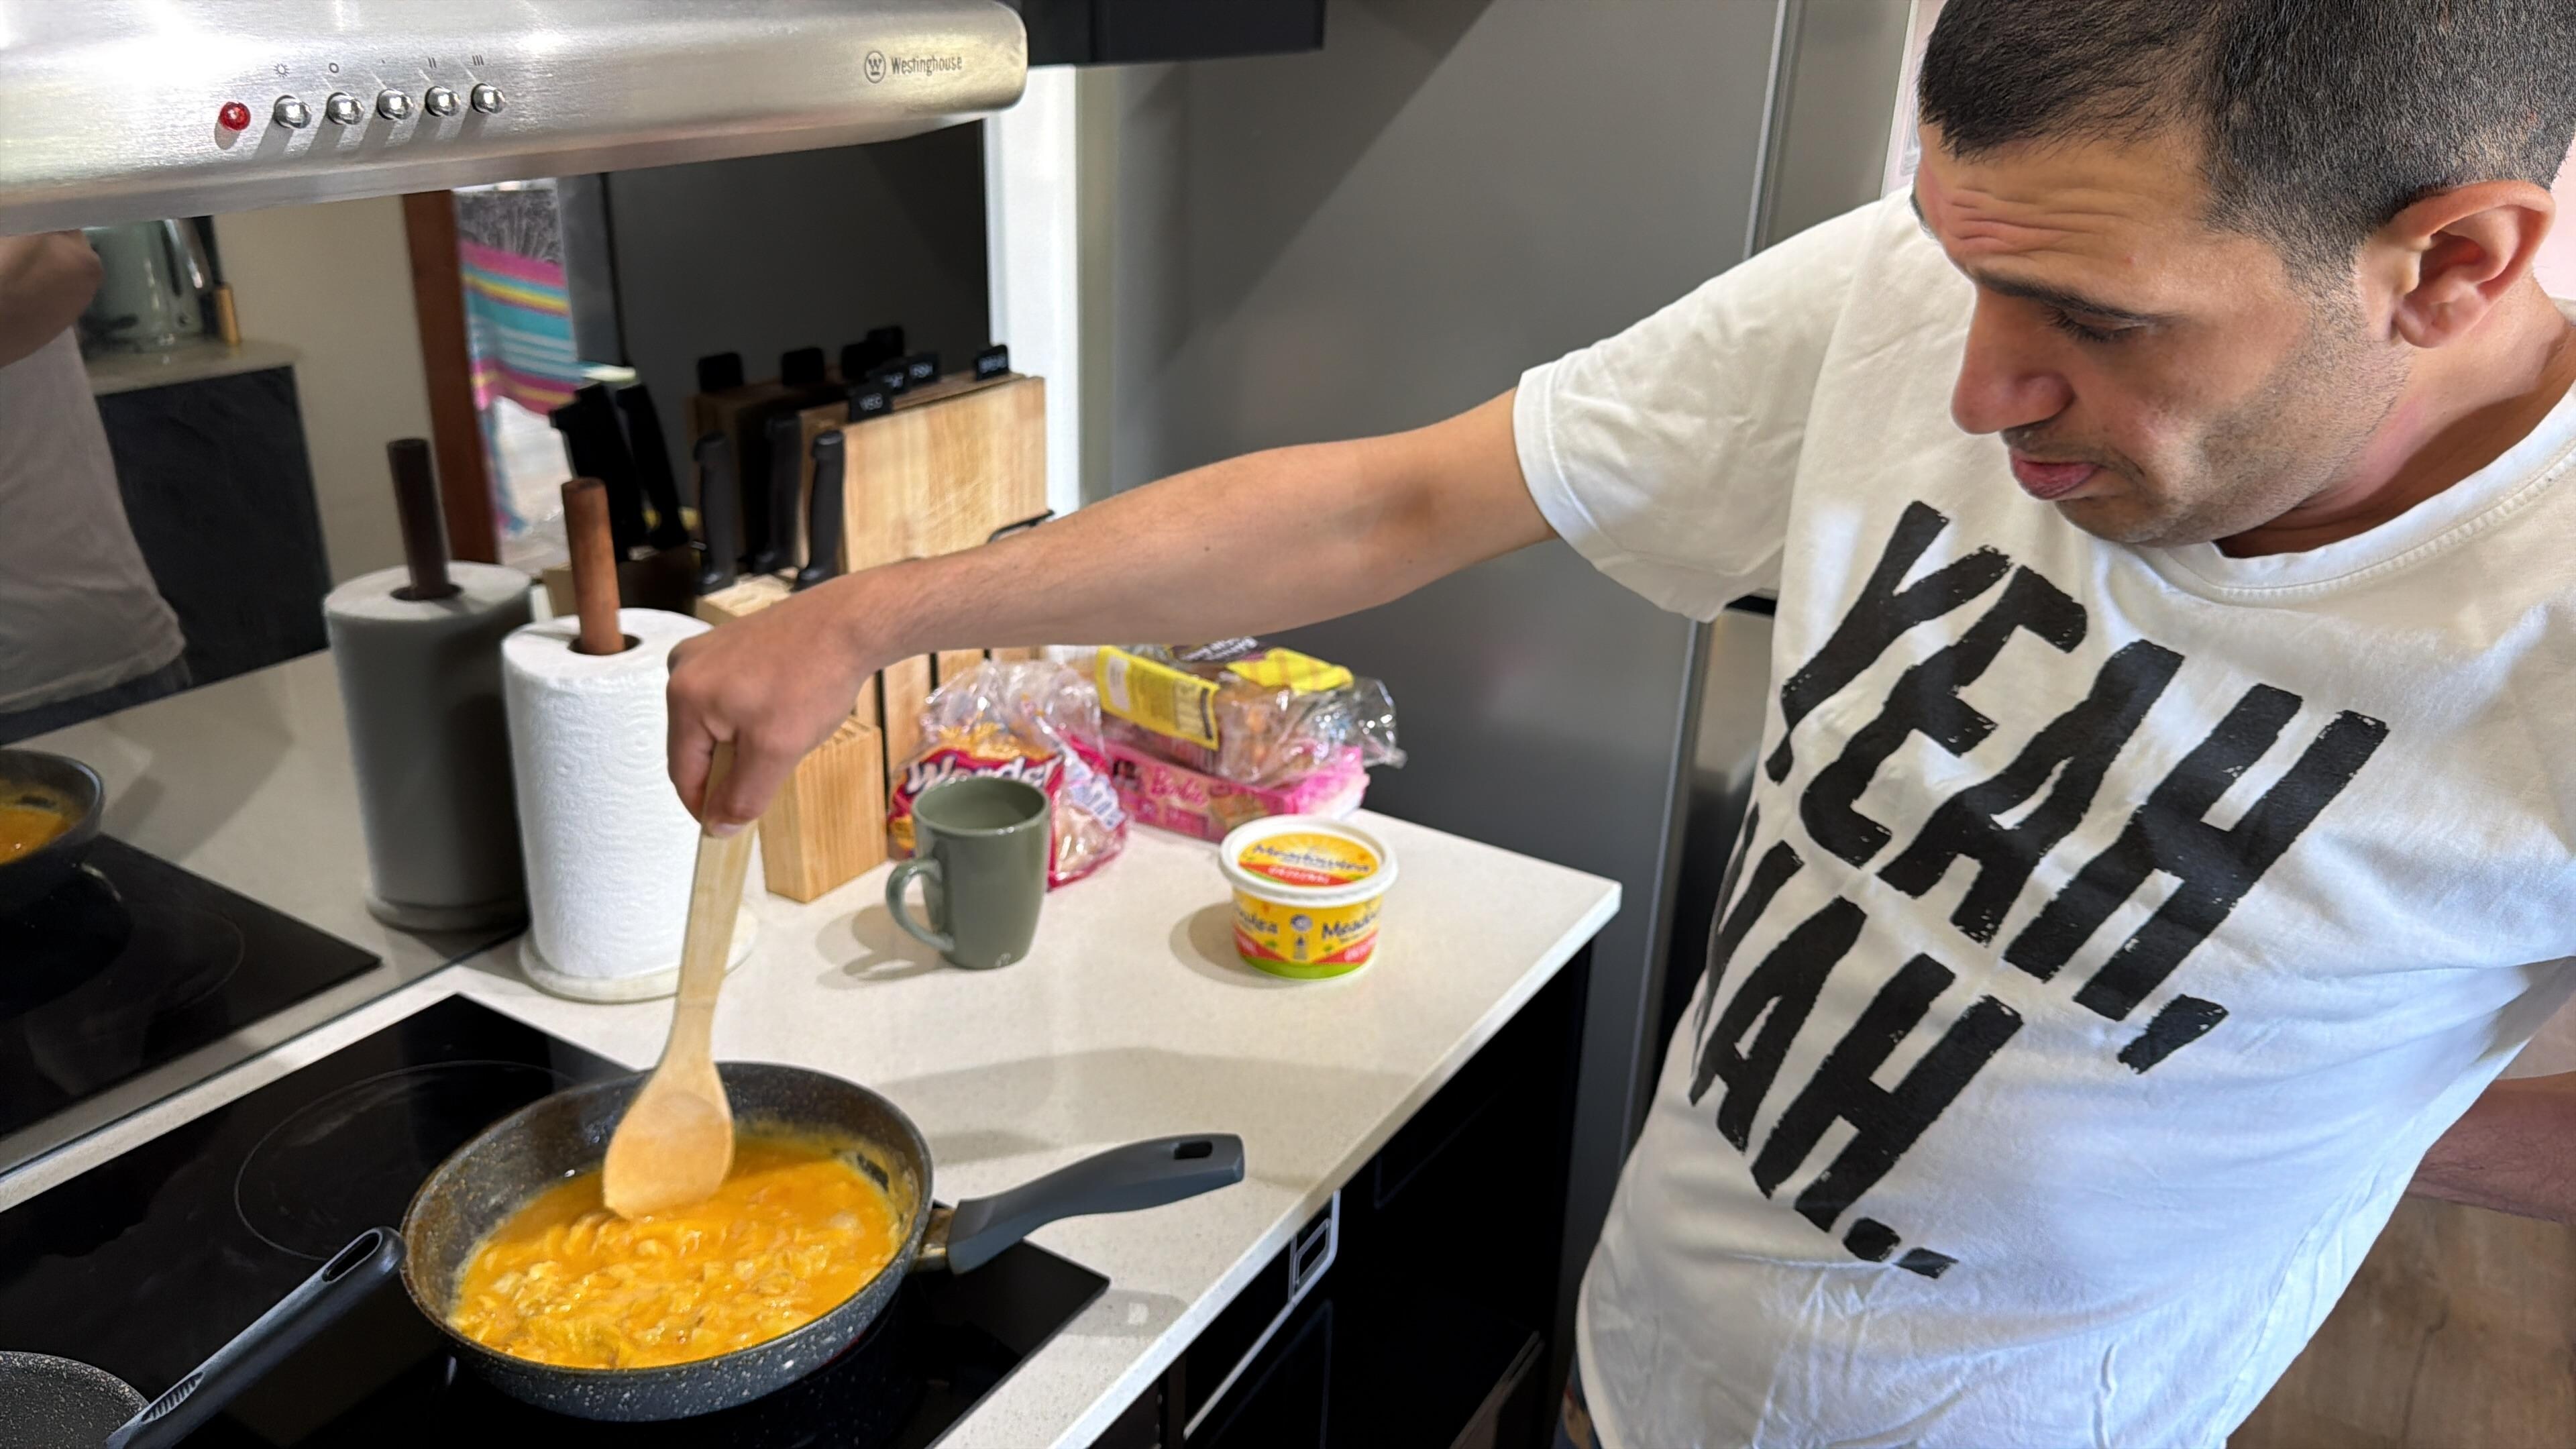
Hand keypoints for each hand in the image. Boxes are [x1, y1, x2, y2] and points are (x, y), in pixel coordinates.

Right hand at [666, 579, 881, 833]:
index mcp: (683, 696)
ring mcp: (706, 652)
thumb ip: (743, 796)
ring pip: (715, 723)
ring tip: (786, 729)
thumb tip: (717, 828)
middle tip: (776, 764)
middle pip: (697, 746)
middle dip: (733, 766)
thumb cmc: (813, 679)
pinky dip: (753, 716)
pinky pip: (730, 698)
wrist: (850, 622)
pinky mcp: (730, 644)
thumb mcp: (776, 752)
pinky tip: (786, 707)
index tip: (734, 823)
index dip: (707, 805)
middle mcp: (683, 668)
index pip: (681, 772)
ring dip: (745, 741)